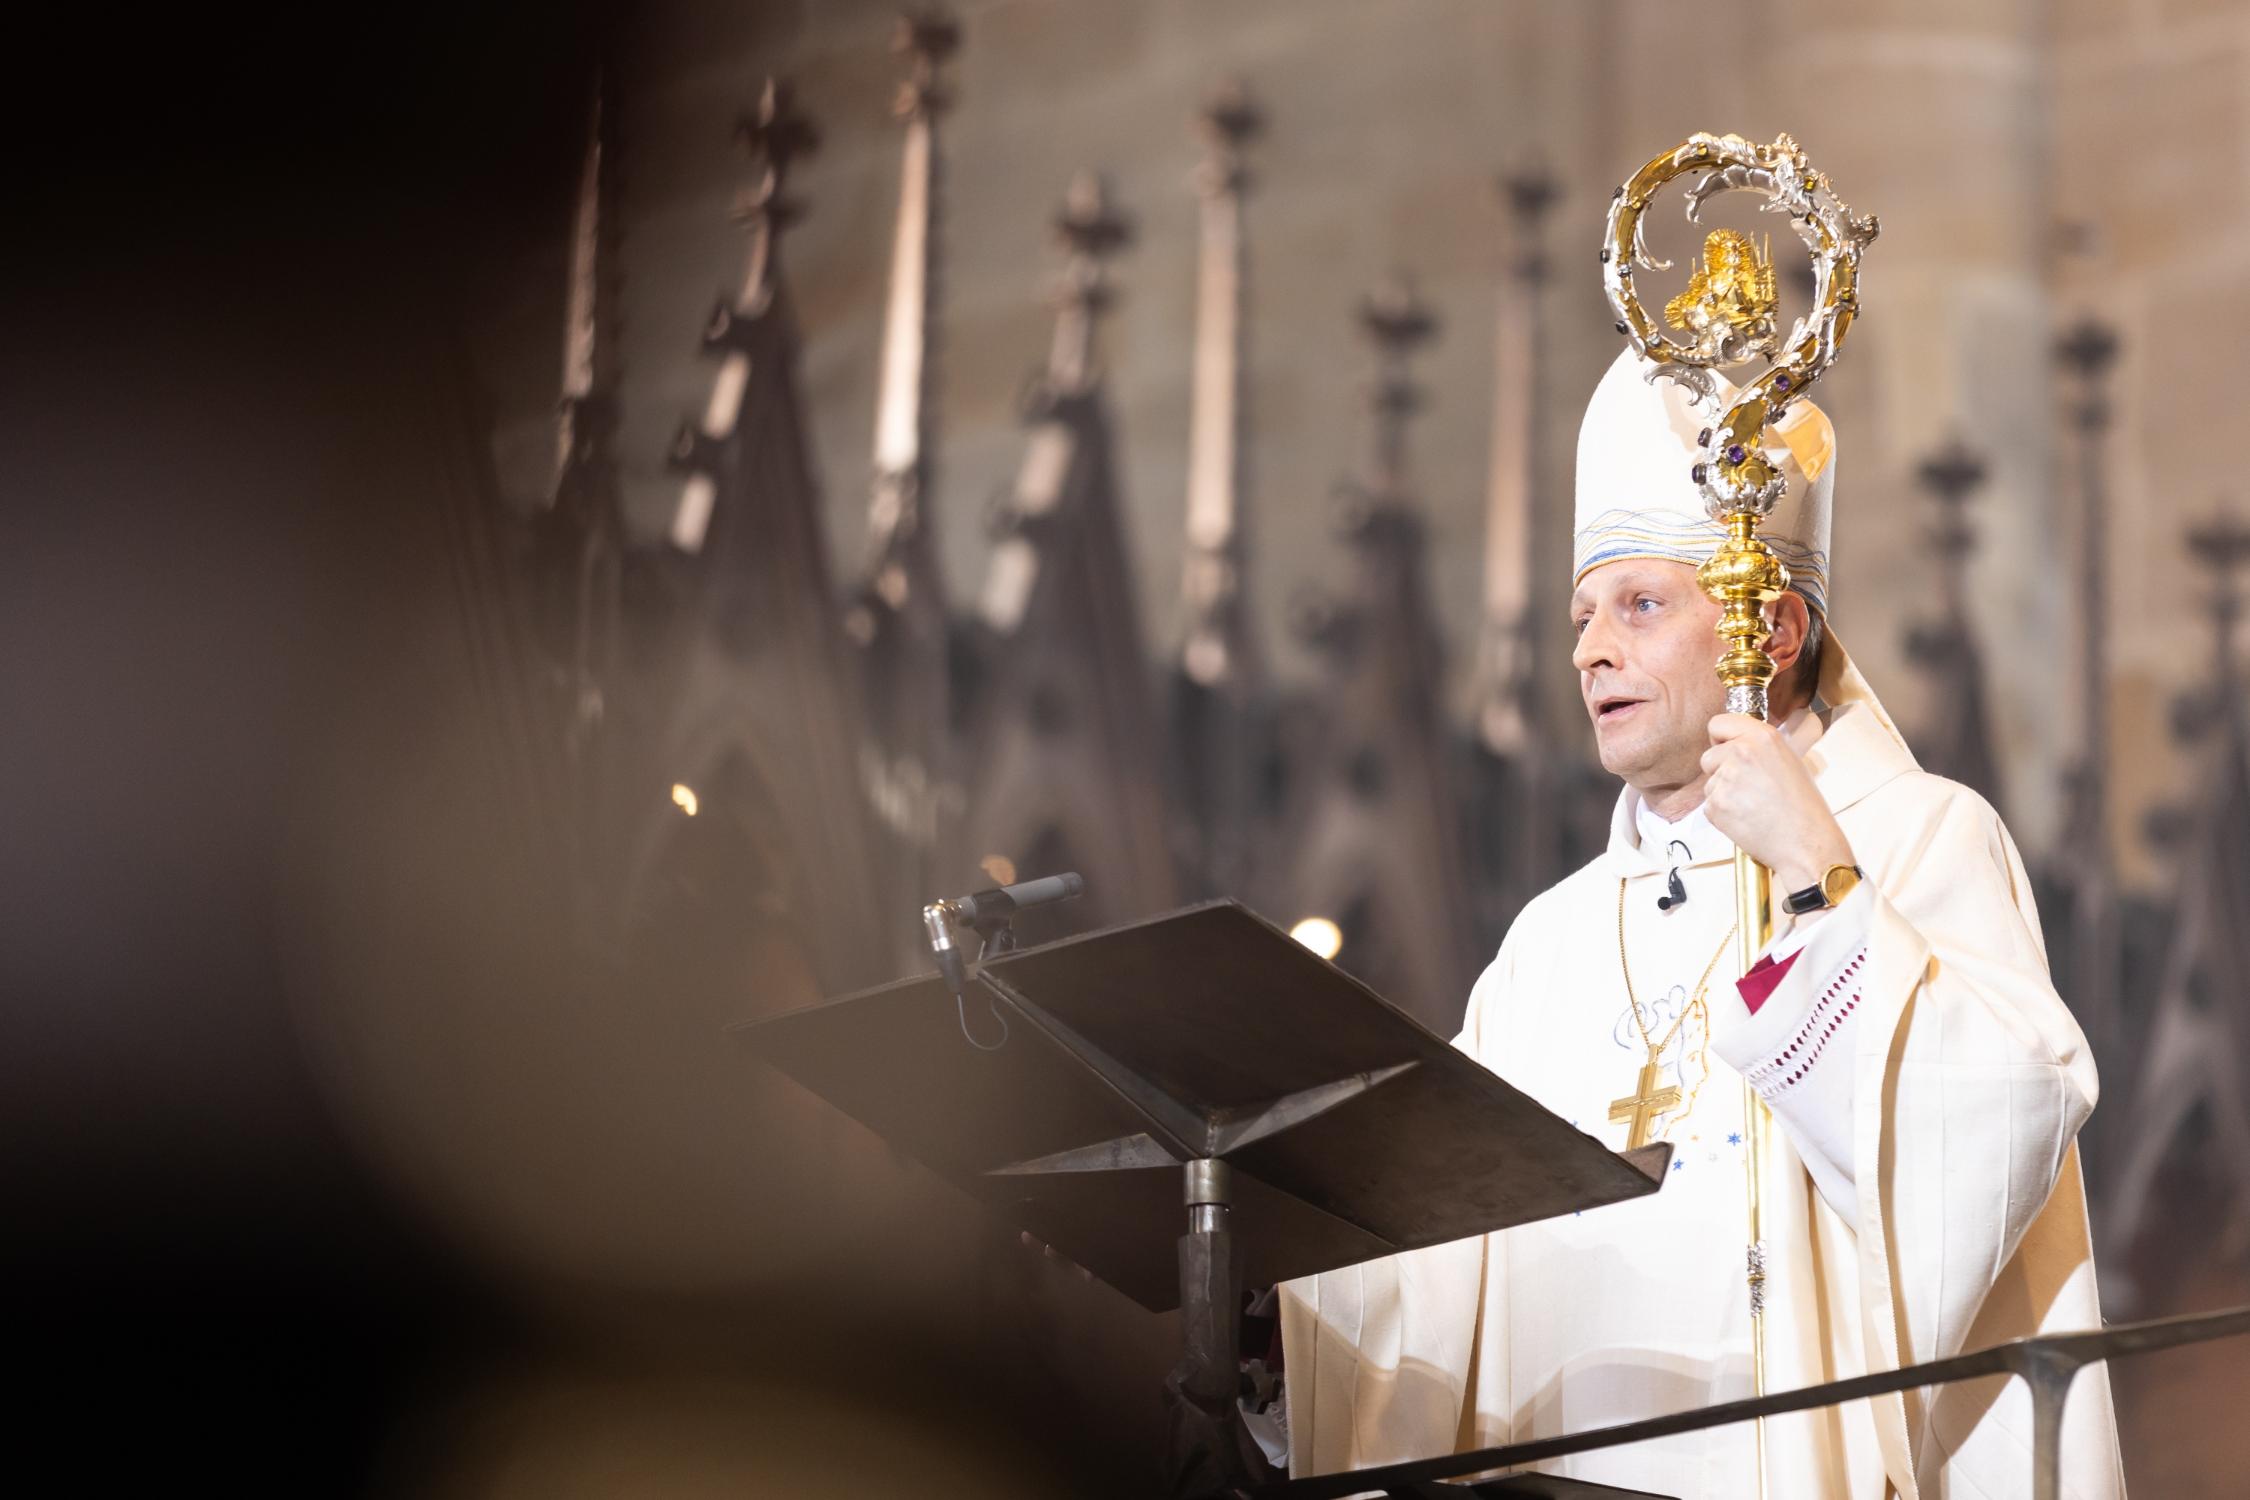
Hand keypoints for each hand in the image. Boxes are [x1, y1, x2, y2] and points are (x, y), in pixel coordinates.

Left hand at [1700, 713, 1854, 896]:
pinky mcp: (1716, 805)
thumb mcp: (1787, 760)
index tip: (1726, 748)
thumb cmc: (1803, 806)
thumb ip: (1758, 748)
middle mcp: (1741, 752)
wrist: (1806, 842)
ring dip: (1723, 794)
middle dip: (1720, 770)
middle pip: (1708, 756)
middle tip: (1748, 787)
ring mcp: (1726, 778)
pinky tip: (1746, 819)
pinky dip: (1722, 814)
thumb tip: (1732, 743)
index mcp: (1762, 737)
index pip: (1717, 723)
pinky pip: (1709, 805)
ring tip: (1752, 806)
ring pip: (1709, 782)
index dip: (1719, 739)